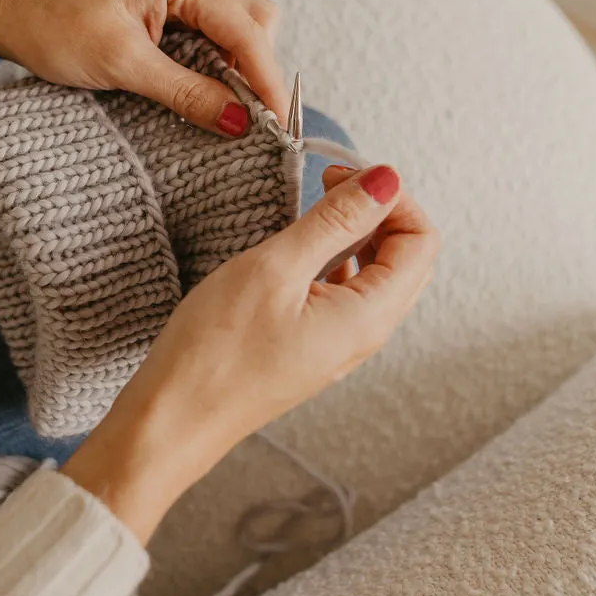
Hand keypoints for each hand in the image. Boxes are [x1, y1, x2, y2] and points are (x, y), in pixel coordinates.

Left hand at [0, 0, 288, 133]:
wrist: (2, 8)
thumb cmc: (51, 26)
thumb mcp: (122, 65)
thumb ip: (186, 91)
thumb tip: (240, 121)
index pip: (248, 30)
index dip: (268, 79)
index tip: (280, 125)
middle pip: (254, 20)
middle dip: (260, 68)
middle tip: (253, 119)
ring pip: (235, 26)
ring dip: (239, 66)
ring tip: (229, 109)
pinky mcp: (161, 7)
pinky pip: (208, 33)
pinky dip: (216, 63)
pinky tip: (205, 92)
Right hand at [63, 164, 439, 540]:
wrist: (172, 421)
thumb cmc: (215, 352)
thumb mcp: (275, 268)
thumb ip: (336, 220)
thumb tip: (387, 180)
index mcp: (369, 316)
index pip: (422, 240)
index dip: (392, 196)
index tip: (340, 174)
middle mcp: (366, 334)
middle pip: (407, 256)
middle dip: (378, 209)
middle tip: (327, 183)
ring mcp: (340, 343)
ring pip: (377, 273)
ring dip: (355, 232)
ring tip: (309, 212)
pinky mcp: (313, 346)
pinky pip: (346, 292)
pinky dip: (333, 258)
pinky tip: (295, 249)